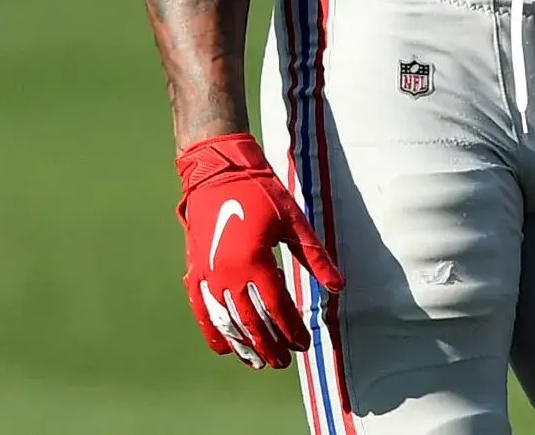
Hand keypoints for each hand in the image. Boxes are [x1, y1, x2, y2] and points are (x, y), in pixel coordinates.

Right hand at [176, 133, 343, 368]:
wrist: (218, 172)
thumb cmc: (260, 193)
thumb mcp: (293, 223)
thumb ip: (315, 258)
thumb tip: (338, 286)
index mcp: (255, 262)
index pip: (277, 309)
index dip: (291, 330)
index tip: (303, 345)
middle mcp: (229, 275)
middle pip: (252, 322)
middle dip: (269, 345)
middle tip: (283, 362)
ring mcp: (209, 275)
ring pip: (227, 322)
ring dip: (244, 345)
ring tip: (258, 361)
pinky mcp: (195, 270)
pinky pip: (203, 310)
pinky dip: (213, 331)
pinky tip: (224, 348)